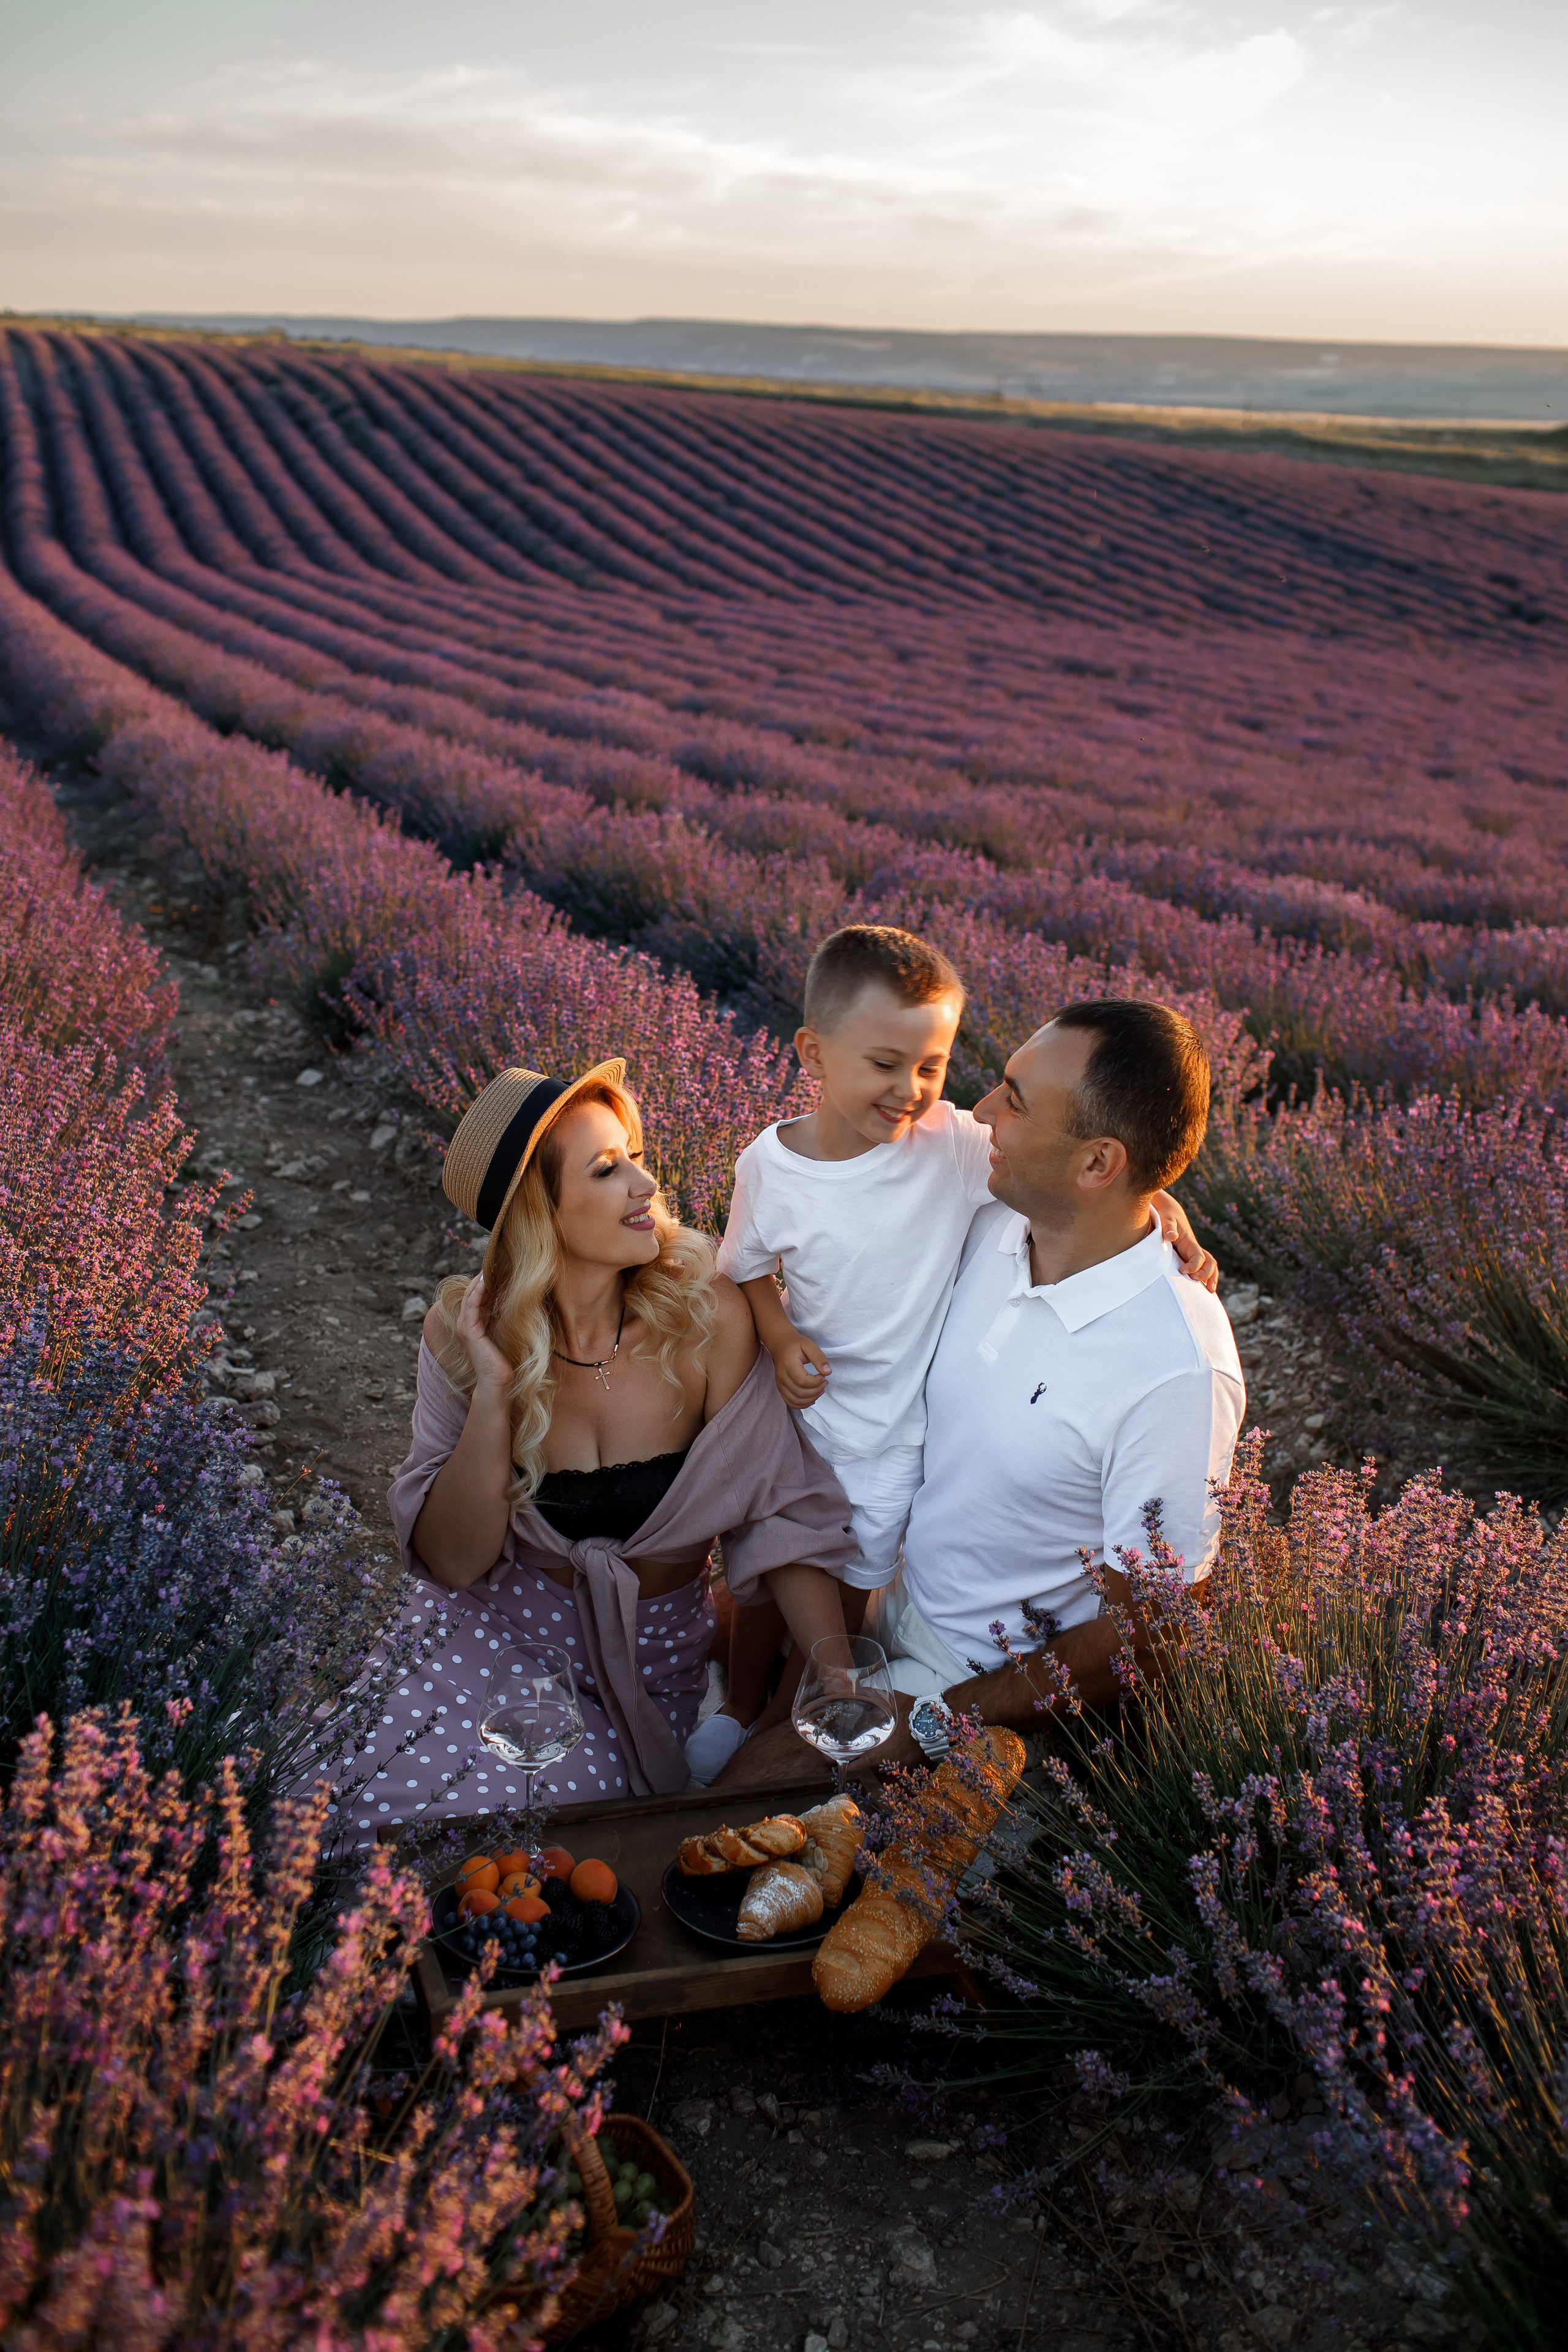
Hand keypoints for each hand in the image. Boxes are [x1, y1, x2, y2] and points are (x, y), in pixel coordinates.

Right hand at [456, 1275, 513, 1394]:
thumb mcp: (506, 1325)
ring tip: (491, 1264)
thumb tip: (511, 1289)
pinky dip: (478, 1291)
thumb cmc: (505, 1356)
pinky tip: (486, 1279)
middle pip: (473, 1292)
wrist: (500, 1379)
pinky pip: (472, 1305)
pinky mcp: (468, 1330)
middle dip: (484, 1276)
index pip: (480, 1295)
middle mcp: (467, 1322)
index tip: (501, 1265)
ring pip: (471, 1295)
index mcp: (476, 1321)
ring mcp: (465, 1326)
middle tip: (496, 1259)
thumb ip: (504, 1309)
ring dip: (480, 1279)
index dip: (489, 1280)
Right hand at [773, 1332, 830, 1409]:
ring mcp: (780, 1384)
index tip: (823, 1375)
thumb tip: (827, 1372)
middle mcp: (782, 1376)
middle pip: (800, 1393)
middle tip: (825, 1382)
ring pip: (796, 1401)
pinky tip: (811, 1398)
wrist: (781, 1345)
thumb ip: (819, 1358)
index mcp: (789, 1365)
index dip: (817, 1382)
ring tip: (820, 1390)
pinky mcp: (780, 1388)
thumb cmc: (796, 1344)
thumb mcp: (810, 1345)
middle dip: (817, 1391)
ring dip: (811, 1399)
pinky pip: (791, 1403)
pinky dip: (803, 1404)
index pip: (803, 1381)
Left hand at [1152, 1190, 1218, 1292]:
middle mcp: (1194, 1248)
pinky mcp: (1188, 1255)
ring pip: (1209, 1265)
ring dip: (1211, 1277)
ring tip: (1209, 1292)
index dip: (1193, 1265)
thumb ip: (1167, 1227)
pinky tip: (1202, 1289)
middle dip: (1206, 1274)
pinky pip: (1201, 1267)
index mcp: (1189, 1242)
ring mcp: (1193, 1252)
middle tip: (1194, 1280)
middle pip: (1209, 1262)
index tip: (1182, 1271)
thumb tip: (1171, 1235)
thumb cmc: (1166, 1216)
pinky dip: (1205, 1277)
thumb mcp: (1165, 1219)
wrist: (1169, 1211)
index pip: (1198, 1256)